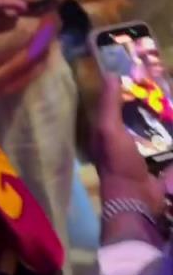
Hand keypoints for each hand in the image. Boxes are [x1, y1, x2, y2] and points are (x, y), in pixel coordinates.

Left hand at [94, 76, 165, 241]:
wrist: (137, 199)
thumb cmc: (119, 162)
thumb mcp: (109, 129)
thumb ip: (109, 105)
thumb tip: (110, 74)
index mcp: (108, 135)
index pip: (115, 108)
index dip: (126, 93)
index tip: (142, 77)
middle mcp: (124, 145)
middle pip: (139, 120)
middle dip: (152, 107)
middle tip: (165, 91)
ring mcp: (144, 158)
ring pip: (156, 134)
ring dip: (165, 122)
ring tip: (172, 105)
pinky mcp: (161, 170)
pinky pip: (168, 153)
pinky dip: (170, 144)